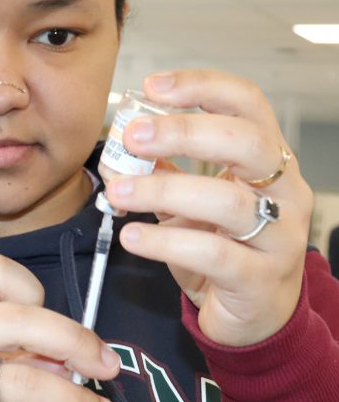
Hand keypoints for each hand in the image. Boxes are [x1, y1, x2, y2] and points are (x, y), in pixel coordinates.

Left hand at [104, 69, 312, 346]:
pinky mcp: (260, 280)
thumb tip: (122, 136)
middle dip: (184, 132)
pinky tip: (132, 237)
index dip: (201, 86)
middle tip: (131, 136)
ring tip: (118, 191)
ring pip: (227, 201)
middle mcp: (284, 192)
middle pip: (246, 143)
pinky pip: (213, 254)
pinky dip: (166, 241)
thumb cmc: (223, 244)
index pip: (247, 103)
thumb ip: (164, 165)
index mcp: (268, 159)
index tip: (152, 86)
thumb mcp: (192, 197)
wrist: (253, 316)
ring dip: (162, 189)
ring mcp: (280, 236)